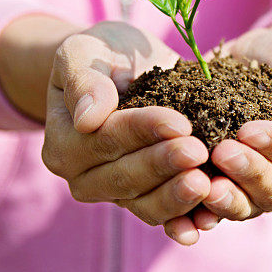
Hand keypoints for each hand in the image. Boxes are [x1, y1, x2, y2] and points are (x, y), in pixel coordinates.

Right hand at [41, 21, 211, 244]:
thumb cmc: (103, 53)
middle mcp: (85, 179)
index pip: (107, 140)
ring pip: (146, 204)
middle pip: (126, 177)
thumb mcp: (85, 51)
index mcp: (64, 145)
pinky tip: (208, 220)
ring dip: (177, 198)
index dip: (144, 131)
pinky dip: (187, 220)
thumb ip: (84, 79)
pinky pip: (166, 216)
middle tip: (199, 152)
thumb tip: (87, 118)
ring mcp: (117, 195)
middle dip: (164, 165)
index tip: (181, 122)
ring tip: (207, 183)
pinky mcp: (149, 198)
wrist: (125, 65)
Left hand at [201, 27, 271, 220]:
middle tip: (222, 152)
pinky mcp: (230, 194)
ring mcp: (262, 195)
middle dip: (249, 171)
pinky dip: (202, 213)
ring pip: (248, 206)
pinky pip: (217, 211)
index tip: (250, 129)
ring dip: (226, 197)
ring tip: (205, 184)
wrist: (260, 58)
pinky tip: (187, 211)